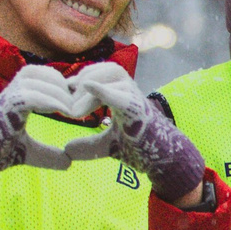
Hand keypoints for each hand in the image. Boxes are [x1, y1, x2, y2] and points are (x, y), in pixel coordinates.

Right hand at [0, 64, 82, 201]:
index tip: (73, 101)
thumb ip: (48, 154)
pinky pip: (30, 96)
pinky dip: (49, 102)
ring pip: (35, 80)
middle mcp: (8, 92)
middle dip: (61, 85)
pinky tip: (62, 113)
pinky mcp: (3, 109)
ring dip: (58, 93)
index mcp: (14, 96)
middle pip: (38, 72)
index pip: (38, 74)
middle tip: (76, 105)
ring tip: (71, 111)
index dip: (58, 83)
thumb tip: (68, 162)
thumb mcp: (28, 152)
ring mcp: (4, 98)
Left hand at [61, 62, 209, 206]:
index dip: (86, 75)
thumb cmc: (140, 148)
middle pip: (110, 68)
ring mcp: (138, 100)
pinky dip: (104, 90)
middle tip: (70, 97)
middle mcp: (132, 92)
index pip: (105, 72)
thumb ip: (88, 144)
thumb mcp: (107, 145)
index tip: (68, 86)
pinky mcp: (140, 112)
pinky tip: (89, 87)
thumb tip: (67, 150)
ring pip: (114, 76)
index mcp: (124, 95)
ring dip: (92, 87)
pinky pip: (121, 96)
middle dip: (87, 76)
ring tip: (77, 111)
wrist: (163, 161)